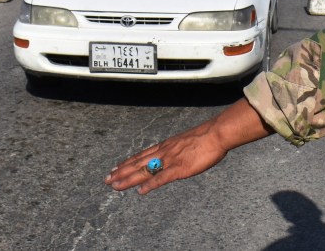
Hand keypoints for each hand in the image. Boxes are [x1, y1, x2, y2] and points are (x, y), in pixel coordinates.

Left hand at [104, 119, 228, 194]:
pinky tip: (140, 191)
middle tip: (107, 179)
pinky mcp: (179, 168)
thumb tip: (175, 154)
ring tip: (115, 185)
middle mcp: (163, 152)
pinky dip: (150, 185)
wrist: (216, 134)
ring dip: (128, 178)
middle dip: (122, 172)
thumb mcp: (186, 141)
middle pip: (138, 163)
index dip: (128, 162)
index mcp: (166, 146)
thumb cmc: (206, 137)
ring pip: (144, 170)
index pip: (142, 155)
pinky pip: (161, 178)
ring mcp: (170, 160)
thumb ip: (177, 149)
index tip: (116, 168)